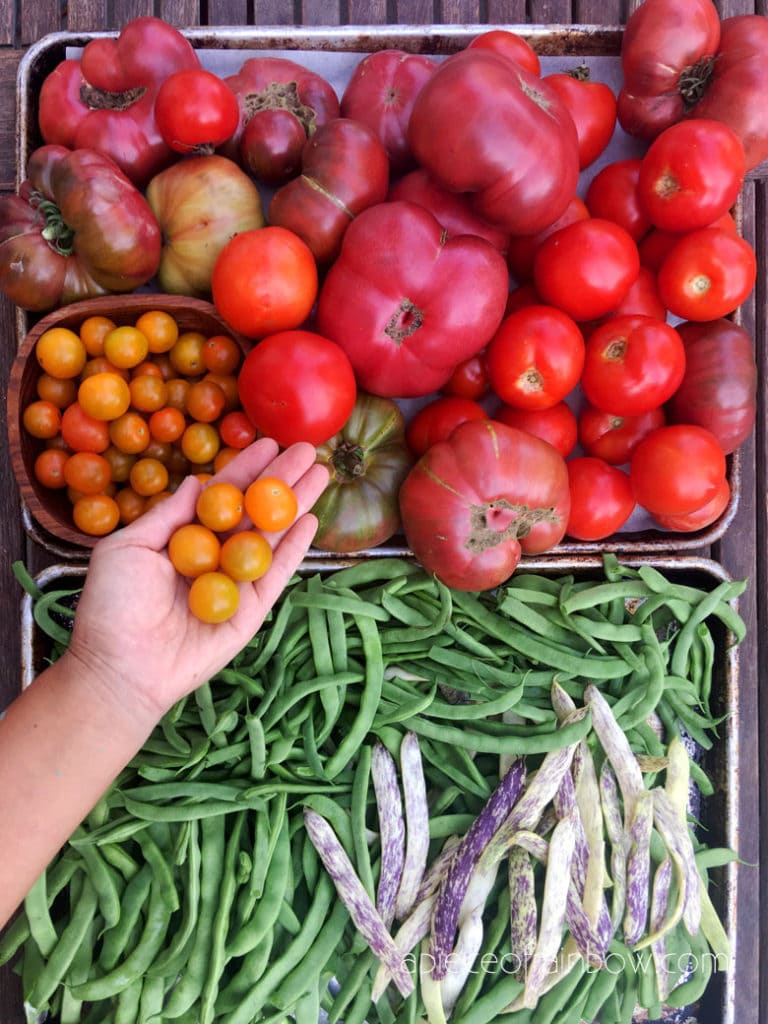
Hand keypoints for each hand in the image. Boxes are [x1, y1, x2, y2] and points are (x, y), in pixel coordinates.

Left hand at [63, 438, 328, 722]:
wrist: (122, 668)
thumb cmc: (112, 607)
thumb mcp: (129, 547)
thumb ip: (169, 514)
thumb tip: (197, 480)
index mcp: (185, 537)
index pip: (223, 495)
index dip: (246, 468)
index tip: (269, 442)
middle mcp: (215, 555)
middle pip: (255, 510)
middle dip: (282, 479)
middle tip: (307, 449)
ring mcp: (236, 582)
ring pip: (273, 535)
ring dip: (297, 503)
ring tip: (320, 473)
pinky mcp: (252, 610)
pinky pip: (278, 574)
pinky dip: (294, 548)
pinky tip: (310, 519)